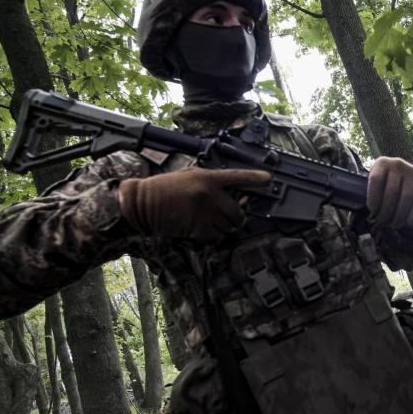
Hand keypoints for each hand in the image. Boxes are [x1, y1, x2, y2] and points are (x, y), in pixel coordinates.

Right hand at [118, 168, 269, 240]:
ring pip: (229, 226)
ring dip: (223, 228)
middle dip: (235, 218)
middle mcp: (210, 194)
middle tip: (227, 218)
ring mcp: (205, 212)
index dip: (254, 178)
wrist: (143, 202)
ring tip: (209, 223)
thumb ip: (210, 183)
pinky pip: (216, 237)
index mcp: (208, 177)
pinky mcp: (198, 228)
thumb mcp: (189, 176)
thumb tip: (230, 194)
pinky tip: (201, 230)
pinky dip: (213, 237)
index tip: (269, 180)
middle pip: (237, 212)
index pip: (237, 176)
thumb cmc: (165, 188)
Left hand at [366, 157, 412, 229]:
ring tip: (395, 224)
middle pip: (392, 191)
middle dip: (386, 211)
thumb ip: (370, 192)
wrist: (407, 176)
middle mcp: (398, 164)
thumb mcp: (377, 182)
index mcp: (382, 163)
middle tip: (383, 222)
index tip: (372, 211)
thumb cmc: (385, 184)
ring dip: (400, 215)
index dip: (373, 197)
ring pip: (406, 198)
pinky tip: (410, 223)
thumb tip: (359, 211)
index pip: (376, 179)